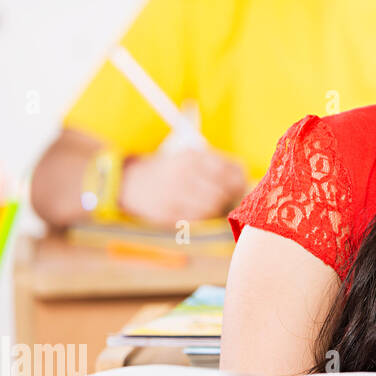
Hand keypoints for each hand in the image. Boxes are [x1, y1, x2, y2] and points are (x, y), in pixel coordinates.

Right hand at [118, 147, 248, 226]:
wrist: (130, 181)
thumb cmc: (171, 170)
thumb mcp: (191, 157)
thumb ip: (218, 167)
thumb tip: (246, 184)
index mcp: (194, 156)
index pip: (232, 171)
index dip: (241, 182)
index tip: (241, 187)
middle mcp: (184, 173)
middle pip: (225, 191)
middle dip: (231, 198)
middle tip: (230, 201)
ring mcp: (174, 193)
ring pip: (213, 206)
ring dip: (219, 210)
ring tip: (216, 208)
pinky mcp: (167, 211)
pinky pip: (196, 219)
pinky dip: (203, 218)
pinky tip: (201, 213)